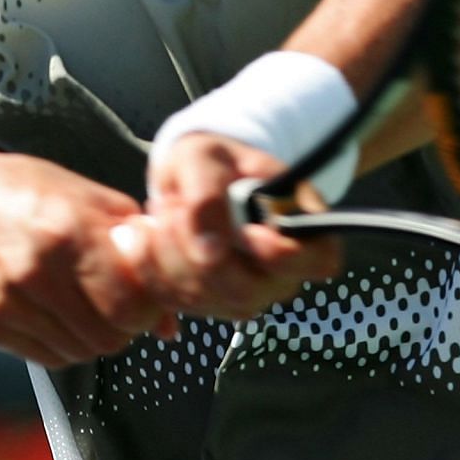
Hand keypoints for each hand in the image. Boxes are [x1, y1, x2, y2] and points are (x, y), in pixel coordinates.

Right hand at [0, 152, 177, 367]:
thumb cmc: (24, 192)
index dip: (148, 309)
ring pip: (81, 354)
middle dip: (125, 327)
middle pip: (109, 337)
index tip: (146, 297)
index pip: (131, 304)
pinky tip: (59, 315)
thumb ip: (136, 245)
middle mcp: (37, 271)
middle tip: (120, 306)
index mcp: (70, 230)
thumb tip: (171, 315)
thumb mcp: (86, 196)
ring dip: (95, 337)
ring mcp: (8, 302)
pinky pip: (48, 358)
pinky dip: (64, 345)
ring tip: (88, 306)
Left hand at [133, 133, 342, 320]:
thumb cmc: (213, 159)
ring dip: (166, 256)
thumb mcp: (206, 157)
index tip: (248, 231)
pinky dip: (150, 270)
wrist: (192, 175)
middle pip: (247, 291)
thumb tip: (209, 250)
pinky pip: (176, 302)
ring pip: (206, 299)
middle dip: (198, 251)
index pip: (317, 261)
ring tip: (157, 213)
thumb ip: (208, 195)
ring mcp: (246, 293)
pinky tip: (142, 236)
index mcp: (303, 227)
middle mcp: (281, 272)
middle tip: (173, 206)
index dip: (282, 255)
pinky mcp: (209, 303)